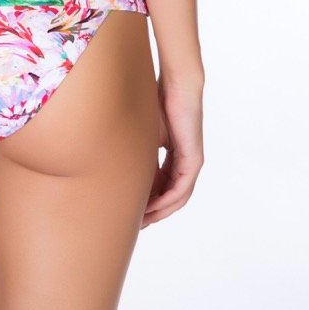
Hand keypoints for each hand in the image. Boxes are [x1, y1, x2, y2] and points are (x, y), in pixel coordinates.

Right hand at [140, 73, 203, 227]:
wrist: (177, 85)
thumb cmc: (158, 100)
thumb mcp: (144, 132)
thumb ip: (137, 149)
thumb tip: (115, 161)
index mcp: (174, 156)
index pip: (161, 186)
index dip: (146, 200)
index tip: (129, 210)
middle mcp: (185, 163)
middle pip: (169, 197)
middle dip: (152, 212)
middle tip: (133, 224)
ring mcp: (191, 163)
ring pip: (176, 198)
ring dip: (159, 212)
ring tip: (141, 221)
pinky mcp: (194, 160)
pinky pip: (181, 190)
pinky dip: (166, 201)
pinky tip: (152, 208)